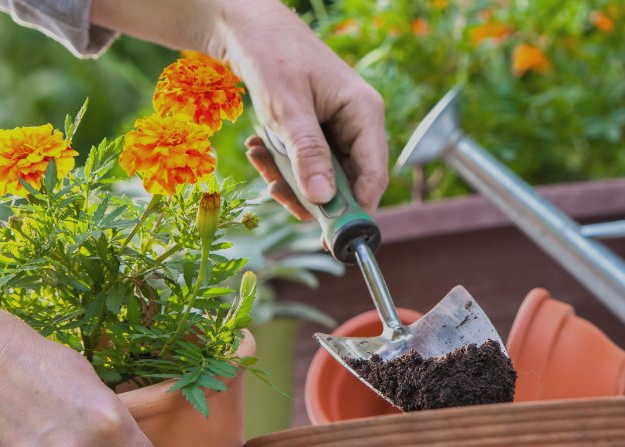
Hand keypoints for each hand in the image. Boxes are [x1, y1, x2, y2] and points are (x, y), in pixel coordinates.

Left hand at [88, 0, 389, 218]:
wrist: (250, 30)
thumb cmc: (273, 58)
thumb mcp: (287, 110)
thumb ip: (308, 153)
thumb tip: (325, 199)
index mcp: (365, 113)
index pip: (374, 175)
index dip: (356, 209)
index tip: (329, 237)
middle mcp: (358, 123)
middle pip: (347, 182)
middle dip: (309, 192)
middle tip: (275, 191)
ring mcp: (339, 129)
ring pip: (323, 176)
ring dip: (289, 177)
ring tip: (260, 157)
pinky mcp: (319, 132)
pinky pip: (307, 163)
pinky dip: (282, 163)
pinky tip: (260, 147)